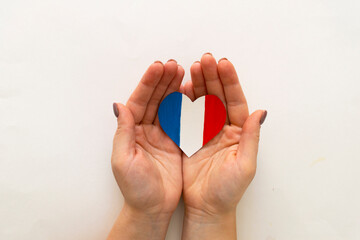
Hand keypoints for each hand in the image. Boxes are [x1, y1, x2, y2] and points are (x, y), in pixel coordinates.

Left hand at [108, 60, 183, 239]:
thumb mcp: (123, 160)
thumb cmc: (135, 189)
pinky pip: (180, 120)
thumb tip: (119, 105)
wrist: (152, 209)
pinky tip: (190, 93)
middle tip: (173, 64)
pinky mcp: (175, 142)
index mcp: (131, 132)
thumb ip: (123, 132)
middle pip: (154, 99)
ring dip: (173, 89)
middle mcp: (145, 130)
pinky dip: (185, 105)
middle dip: (163, 81)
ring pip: (167, 106)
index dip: (148, 84)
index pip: (139, 102)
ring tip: (182, 71)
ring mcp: (161, 135)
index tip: (158, 68)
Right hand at [181, 54, 266, 239]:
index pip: (235, 102)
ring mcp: (205, 132)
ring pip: (202, 103)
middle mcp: (223, 129)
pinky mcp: (190, 139)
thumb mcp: (245, 165)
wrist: (207, 208)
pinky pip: (187, 116)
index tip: (223, 64)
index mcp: (239, 133)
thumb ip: (251, 138)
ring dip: (198, 85)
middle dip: (212, 77)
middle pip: (218, 97)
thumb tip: (261, 113)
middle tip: (204, 60)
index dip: (230, 82)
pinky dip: (184, 102)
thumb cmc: (228, 191)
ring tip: (192, 68)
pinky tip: (181, 89)